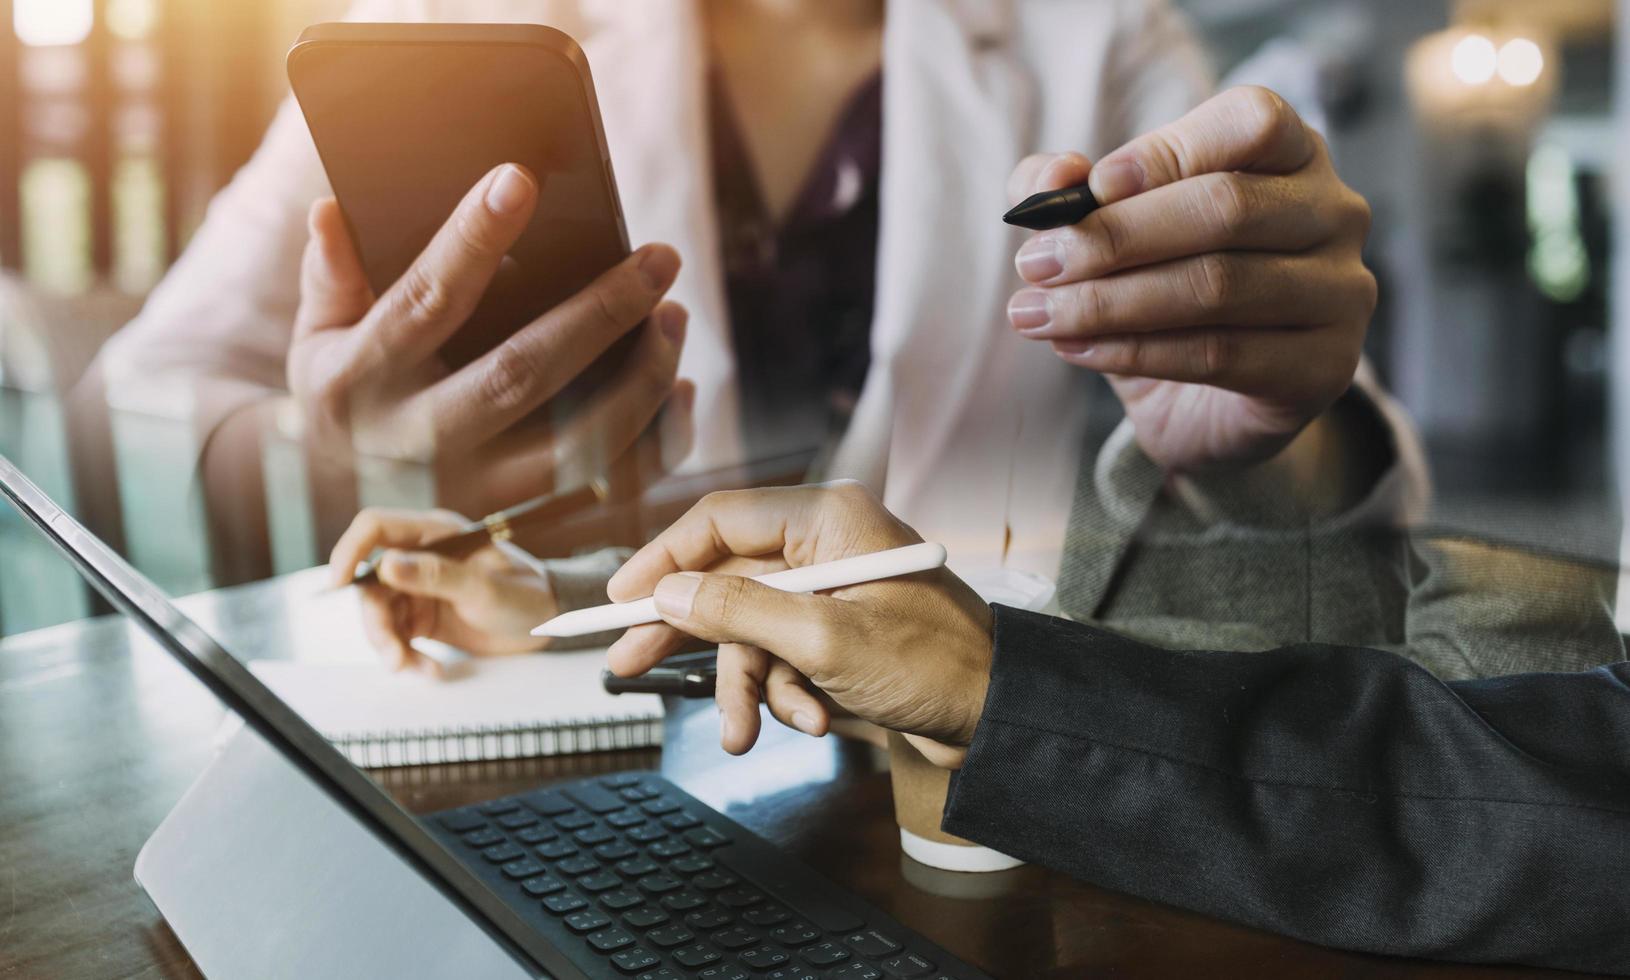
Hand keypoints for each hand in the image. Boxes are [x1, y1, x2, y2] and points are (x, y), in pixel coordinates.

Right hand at [290, 163, 691, 507]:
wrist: (335, 509)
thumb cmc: (346, 394)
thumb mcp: (314, 338)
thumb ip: (330, 276)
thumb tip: (332, 210)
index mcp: (363, 380)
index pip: (426, 299)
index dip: (472, 239)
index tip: (520, 179)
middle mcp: (421, 443)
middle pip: (521, 374)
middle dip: (600, 312)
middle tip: (660, 258)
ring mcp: (476, 493)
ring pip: (576, 444)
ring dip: (640, 379)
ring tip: (674, 316)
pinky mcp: (522, 524)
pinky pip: (606, 489)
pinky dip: (656, 442)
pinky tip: (681, 387)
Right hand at [330, 507, 556, 672]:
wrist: (548, 625)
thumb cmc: (527, 594)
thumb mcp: (485, 588)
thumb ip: (437, 576)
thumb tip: (387, 564)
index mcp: (436, 533)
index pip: (375, 528)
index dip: (350, 550)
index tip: (339, 583)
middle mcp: (421, 557)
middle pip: (369, 582)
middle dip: (376, 622)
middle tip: (394, 656)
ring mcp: (419, 588)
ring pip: (379, 614)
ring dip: (390, 646)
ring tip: (416, 669)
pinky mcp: (422, 617)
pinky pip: (396, 636)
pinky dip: (406, 656)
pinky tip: (429, 669)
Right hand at [605, 482, 993, 766]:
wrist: (999, 717)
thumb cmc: (933, 665)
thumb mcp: (824, 640)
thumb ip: (740, 613)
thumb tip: (669, 594)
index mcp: (828, 519)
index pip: (721, 520)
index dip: (663, 558)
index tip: (620, 598)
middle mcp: (826, 544)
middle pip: (726, 578)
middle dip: (687, 634)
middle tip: (626, 666)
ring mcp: (832, 589)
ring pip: (751, 630)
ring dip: (748, 685)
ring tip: (746, 733)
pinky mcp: (838, 630)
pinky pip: (782, 655)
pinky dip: (786, 693)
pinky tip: (811, 719)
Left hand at [1007, 87, 1376, 470]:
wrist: (1207, 405)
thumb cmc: (1162, 293)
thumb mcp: (1108, 234)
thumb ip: (1071, 192)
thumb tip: (1053, 175)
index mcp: (1293, 153)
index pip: (1252, 122)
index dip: (1168, 151)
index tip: (1091, 187)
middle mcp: (1334, 213)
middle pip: (1227, 206)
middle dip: (1115, 237)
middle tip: (1033, 263)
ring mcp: (1341, 291)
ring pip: (1218, 284)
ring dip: (1109, 302)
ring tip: (1037, 314)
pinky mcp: (1324, 367)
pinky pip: (1219, 355)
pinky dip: (1133, 351)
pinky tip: (1076, 349)